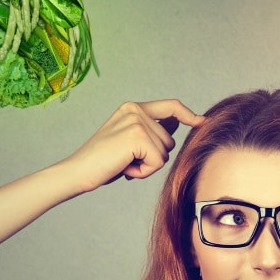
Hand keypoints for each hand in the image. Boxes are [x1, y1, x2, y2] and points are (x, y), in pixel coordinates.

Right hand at [64, 100, 204, 191]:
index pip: (170, 106)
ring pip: (164, 153)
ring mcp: (137, 122)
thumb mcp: (130, 141)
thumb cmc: (102, 161)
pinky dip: (144, 172)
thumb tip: (177, 123)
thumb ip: (151, 131)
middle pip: (170, 141)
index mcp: (133, 107)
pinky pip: (158, 162)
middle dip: (153, 157)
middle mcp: (135, 110)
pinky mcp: (138, 137)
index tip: (202, 122)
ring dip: (147, 166)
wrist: (78, 171)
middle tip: (126, 160)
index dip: (188, 115)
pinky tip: (125, 168)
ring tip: (124, 163)